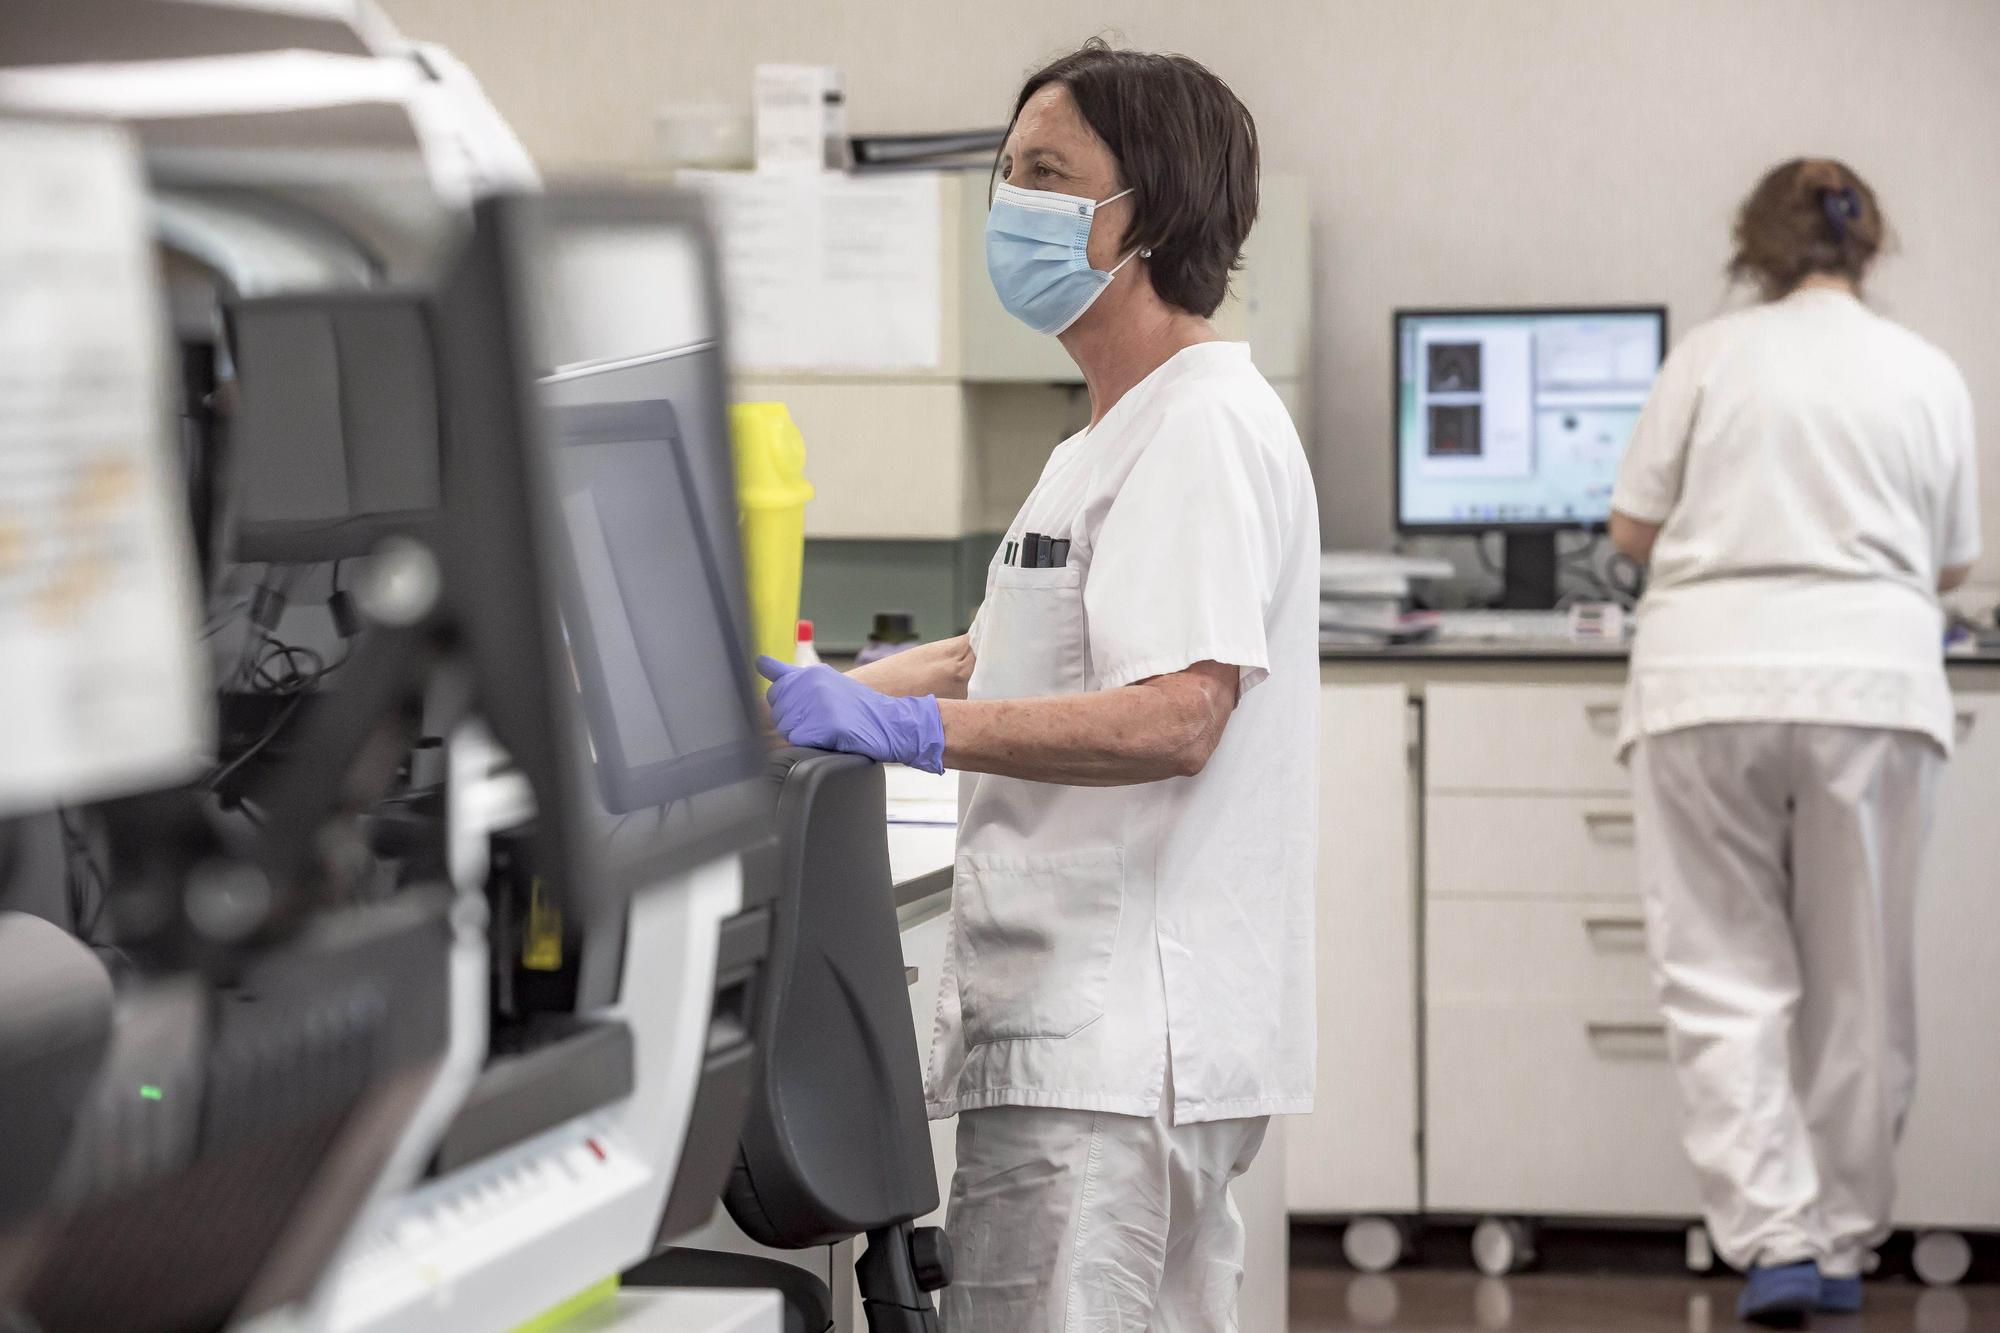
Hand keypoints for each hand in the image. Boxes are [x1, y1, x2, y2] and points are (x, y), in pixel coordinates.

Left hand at [756, 657, 946, 773]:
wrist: (890, 722)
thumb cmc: (856, 707)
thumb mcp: (822, 682)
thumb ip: (788, 675)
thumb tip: (759, 661)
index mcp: (808, 674)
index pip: (775, 693)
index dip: (788, 705)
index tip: (807, 707)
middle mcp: (810, 685)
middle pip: (778, 715)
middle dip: (795, 722)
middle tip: (822, 720)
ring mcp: (818, 705)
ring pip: (787, 731)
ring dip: (805, 735)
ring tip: (828, 728)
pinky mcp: (824, 726)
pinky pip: (800, 743)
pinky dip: (814, 745)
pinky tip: (831, 736)